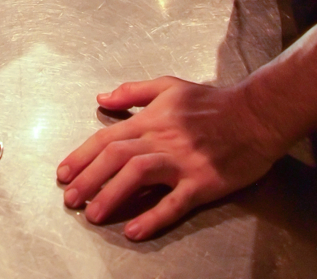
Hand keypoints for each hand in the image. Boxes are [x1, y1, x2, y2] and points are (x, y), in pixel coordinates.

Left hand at [57, 76, 284, 239]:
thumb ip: (132, 92)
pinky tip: (134, 231)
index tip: (62, 174)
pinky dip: (153, 217)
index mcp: (150, 119)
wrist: (253, 115)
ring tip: (93, 215)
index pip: (107, 138)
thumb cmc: (211, 101)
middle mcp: (160, 139)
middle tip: (70, 199)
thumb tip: (101, 98)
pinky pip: (173, 203)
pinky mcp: (202, 183)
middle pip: (116, 158)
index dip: (82, 156)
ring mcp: (181, 162)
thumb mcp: (168, 86)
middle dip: (89, 179)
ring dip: (112, 196)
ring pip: (138, 176)